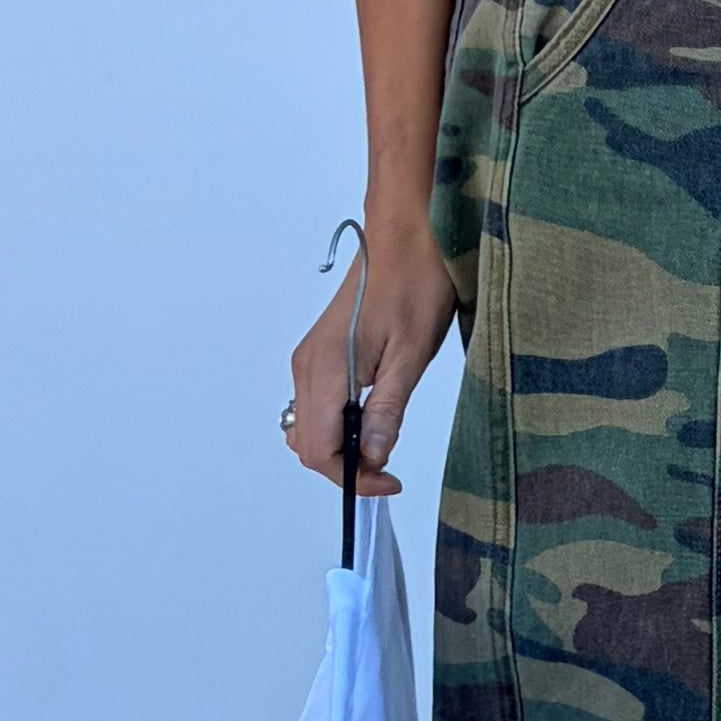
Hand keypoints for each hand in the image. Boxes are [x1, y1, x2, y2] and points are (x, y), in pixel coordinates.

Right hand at [282, 216, 457, 501]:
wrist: (404, 239)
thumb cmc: (414, 285)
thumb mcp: (411, 357)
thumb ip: (386, 411)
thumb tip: (372, 457)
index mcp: (327, 370)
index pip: (319, 450)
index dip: (351, 477)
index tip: (387, 481)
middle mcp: (307, 367)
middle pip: (306, 444)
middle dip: (344, 467)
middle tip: (387, 469)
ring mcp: (309, 360)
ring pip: (307, 427)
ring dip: (339, 447)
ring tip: (382, 445)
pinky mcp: (318, 354)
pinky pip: (316, 405)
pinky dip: (337, 425)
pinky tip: (370, 418)